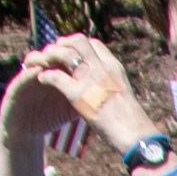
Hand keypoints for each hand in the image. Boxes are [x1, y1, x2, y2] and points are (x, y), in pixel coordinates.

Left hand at [25, 34, 151, 153]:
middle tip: (52, 52)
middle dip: (63, 43)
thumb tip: (107, 88)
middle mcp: (102, 68)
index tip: (71, 52)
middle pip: (78, 41)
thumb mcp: (123, 94)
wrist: (135, 134)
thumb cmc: (131, 121)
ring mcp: (90, 80)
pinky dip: (46, 76)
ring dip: (50, 55)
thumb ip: (112, 84)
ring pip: (64, 53)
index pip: (94, 43)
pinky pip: (56, 77)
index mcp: (114, 67)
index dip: (79, 45)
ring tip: (41, 62)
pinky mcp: (78, 95)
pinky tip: (41, 79)